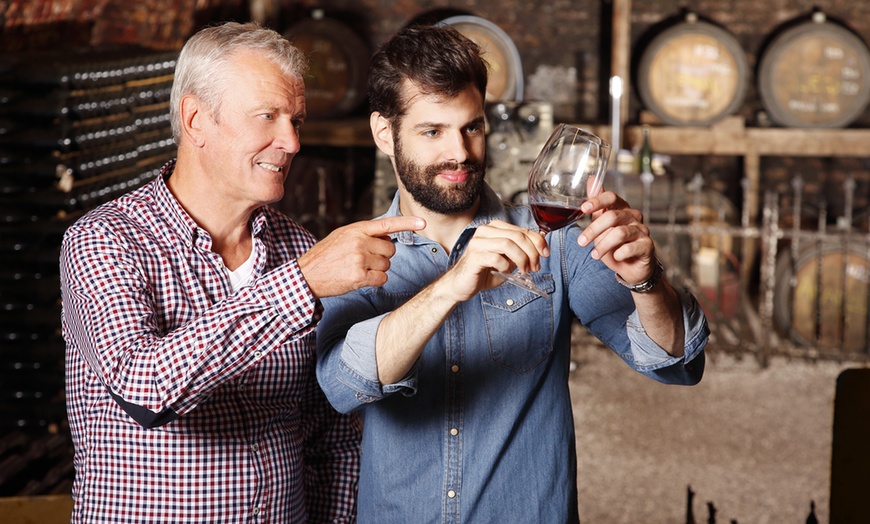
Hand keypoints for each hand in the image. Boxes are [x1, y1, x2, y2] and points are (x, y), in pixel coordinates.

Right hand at [299, 216, 424, 296]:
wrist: (307, 274)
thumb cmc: (326, 255)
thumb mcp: (342, 236)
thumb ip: (364, 234)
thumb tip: (387, 236)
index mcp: (356, 229)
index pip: (386, 224)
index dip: (407, 223)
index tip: (423, 223)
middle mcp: (360, 242)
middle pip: (390, 249)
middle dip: (382, 256)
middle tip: (364, 259)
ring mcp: (360, 259)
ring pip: (387, 265)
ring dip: (377, 269)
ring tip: (358, 268)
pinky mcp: (359, 276)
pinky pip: (382, 278)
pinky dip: (376, 281)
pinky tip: (361, 278)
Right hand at [441, 219, 548, 301]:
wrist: (461, 285)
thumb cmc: (484, 272)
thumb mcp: (507, 261)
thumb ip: (520, 253)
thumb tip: (540, 249)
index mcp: (495, 229)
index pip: (522, 230)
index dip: (538, 241)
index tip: (545, 253)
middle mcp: (485, 231)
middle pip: (517, 235)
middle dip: (532, 252)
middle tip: (535, 266)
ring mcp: (478, 242)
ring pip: (508, 243)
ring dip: (521, 258)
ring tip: (524, 270)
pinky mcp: (474, 256)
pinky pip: (496, 257)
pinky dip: (505, 266)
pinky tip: (505, 272)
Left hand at [577, 191, 656, 283]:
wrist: (631, 267)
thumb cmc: (615, 244)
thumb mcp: (601, 225)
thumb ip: (597, 205)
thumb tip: (591, 179)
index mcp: (622, 208)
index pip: (611, 197)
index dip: (597, 201)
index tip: (584, 209)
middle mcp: (634, 216)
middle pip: (612, 216)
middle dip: (593, 230)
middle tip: (581, 242)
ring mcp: (642, 230)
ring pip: (620, 233)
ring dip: (603, 245)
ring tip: (594, 255)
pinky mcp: (648, 245)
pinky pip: (630, 248)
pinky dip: (618, 254)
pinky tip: (615, 257)